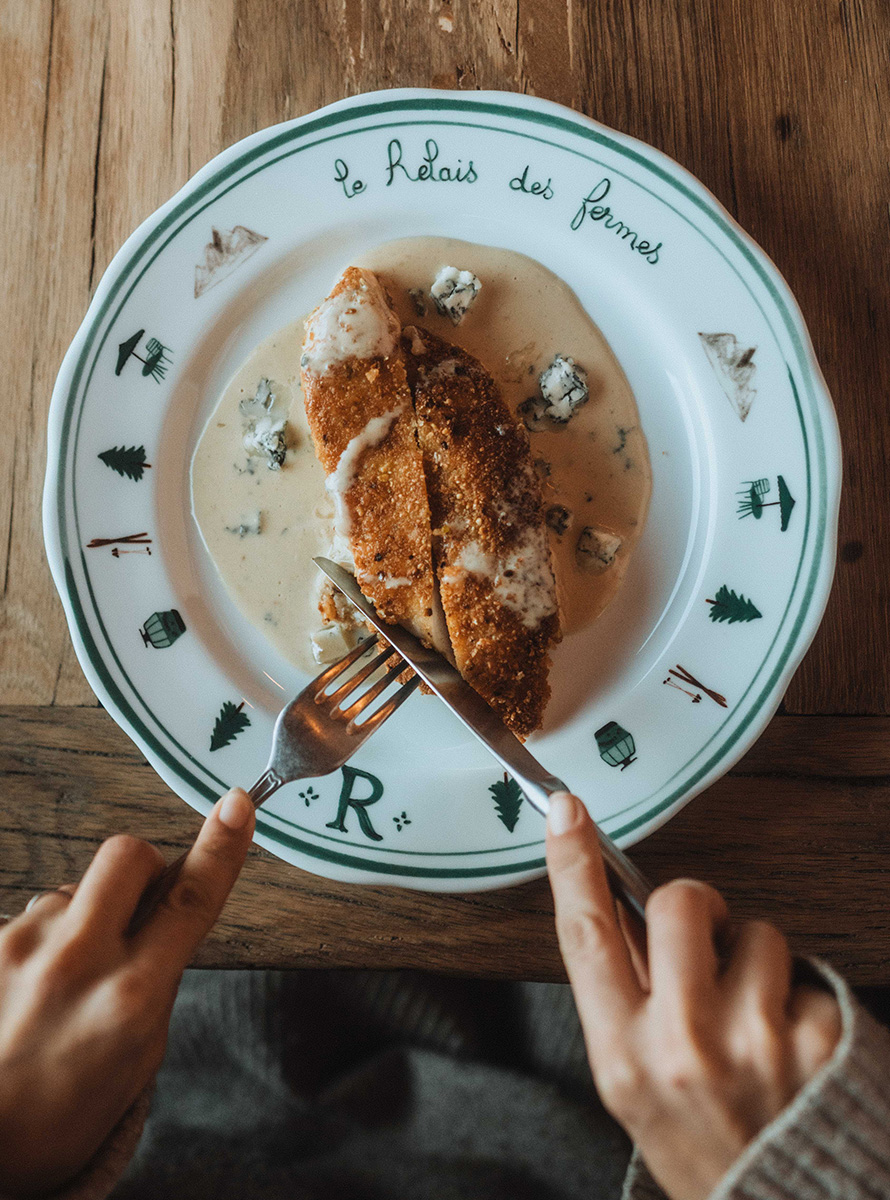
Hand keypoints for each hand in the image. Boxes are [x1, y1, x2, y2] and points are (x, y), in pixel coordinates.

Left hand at [0, 787, 254, 1196]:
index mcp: (130, 998)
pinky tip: (28, 991)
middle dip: (143, 868)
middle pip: (128, 856)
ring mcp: (20, 948)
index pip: (190, 901)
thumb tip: (166, 910)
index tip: (237, 804)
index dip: (222, 847)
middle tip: (135, 909)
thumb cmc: (56, 1119)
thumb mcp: (137, 1060)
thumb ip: (156, 979)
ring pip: (73, 890)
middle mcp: (75, 963)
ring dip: (82, 918)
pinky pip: (30, 917)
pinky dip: (41, 942)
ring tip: (62, 985)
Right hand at [546, 792, 841, 1199]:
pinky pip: (805, 971)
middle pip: (676, 903)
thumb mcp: (632, 1081)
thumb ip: (622, 995)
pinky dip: (799, 998)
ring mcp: (754, 1043)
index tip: (567, 811)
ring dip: (755, 958)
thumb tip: (621, 903)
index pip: (587, 935)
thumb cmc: (698, 1143)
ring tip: (752, 1016)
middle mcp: (683, 1046)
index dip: (572, 865)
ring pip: (754, 931)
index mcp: (623, 1056)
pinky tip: (790, 1043)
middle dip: (694, 905)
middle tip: (704, 938)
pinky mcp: (817, 1043)